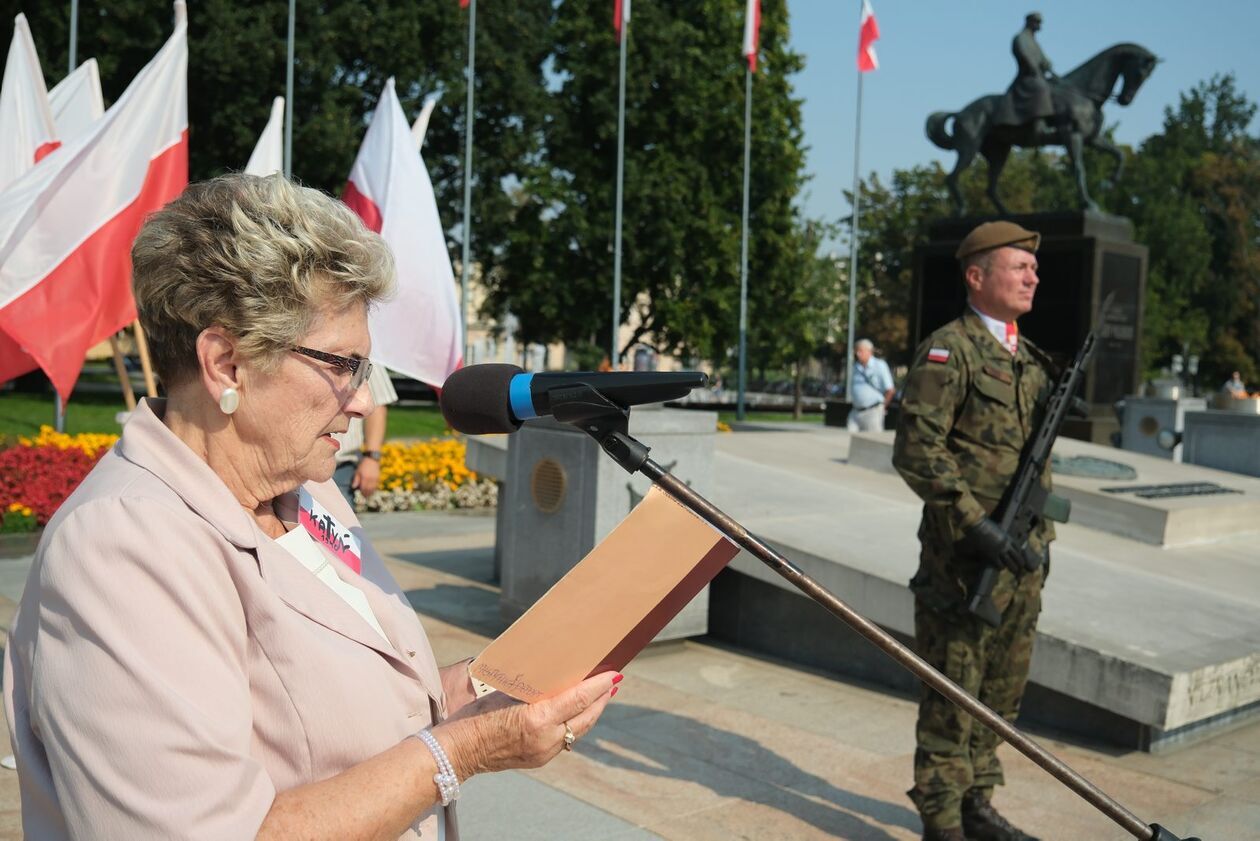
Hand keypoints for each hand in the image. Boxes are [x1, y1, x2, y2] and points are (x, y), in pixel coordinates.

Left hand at [352, 457, 380, 496]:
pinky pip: (377, 485)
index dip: (363, 493)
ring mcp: (375, 479)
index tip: (361, 495)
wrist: (372, 459)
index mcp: (364, 478)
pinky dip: (375, 489)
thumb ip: (356, 480)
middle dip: (367, 494)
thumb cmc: (363, 465)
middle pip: (369, 490)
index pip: (364, 488)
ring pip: (374, 488)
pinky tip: (373, 490)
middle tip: (365, 497)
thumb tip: (354, 487)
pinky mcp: (379, 477)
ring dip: (371, 492)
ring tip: (369, 495)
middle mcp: (371, 480)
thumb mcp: (357, 471)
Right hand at [434, 671, 618, 779]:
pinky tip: (575, 715)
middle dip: (601, 700)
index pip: (578, 700)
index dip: (599, 687)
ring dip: (589, 714)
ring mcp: (543, 753)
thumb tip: (556, 680)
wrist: (458, 751)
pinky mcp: (538, 760)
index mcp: (537, 719)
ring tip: (600, 697)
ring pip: (577, 732)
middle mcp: (546, 739)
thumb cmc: (476, 716)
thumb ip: (534, 691)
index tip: (614, 675)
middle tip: (612, 683)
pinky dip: (573, 725)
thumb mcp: (505, 695)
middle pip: (585, 719)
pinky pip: (564, 741)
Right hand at [958, 519, 1032, 572]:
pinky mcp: (992, 555)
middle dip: (1020, 563)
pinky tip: (1000, 567)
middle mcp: (1006, 545)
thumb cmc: (984, 524)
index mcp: (1008, 537)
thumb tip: (1000, 533)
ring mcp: (1000, 550)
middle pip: (1017, 557)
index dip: (1020, 553)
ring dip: (1012, 568)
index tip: (1019, 556)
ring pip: (1010, 563)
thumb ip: (1001, 533)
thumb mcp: (997, 528)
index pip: (1018, 548)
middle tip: (1020, 567)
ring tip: (1013, 571)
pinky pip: (999, 564)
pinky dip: (1001, 567)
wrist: (977, 526)